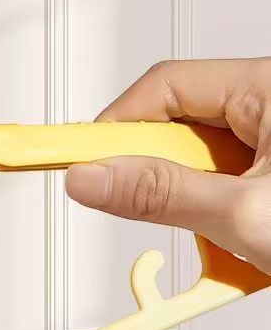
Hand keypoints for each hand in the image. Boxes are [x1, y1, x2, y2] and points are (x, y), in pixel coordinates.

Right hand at [64, 57, 270, 273]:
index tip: (77, 158)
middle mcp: (270, 104)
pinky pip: (229, 182)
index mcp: (267, 87)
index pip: (165, 86)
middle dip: (160, 173)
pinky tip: (233, 243)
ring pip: (204, 160)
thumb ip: (163, 195)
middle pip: (181, 124)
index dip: (118, 124)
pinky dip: (219, 214)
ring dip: (192, 201)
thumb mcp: (245, 214)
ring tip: (215, 239)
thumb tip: (93, 177)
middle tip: (139, 207)